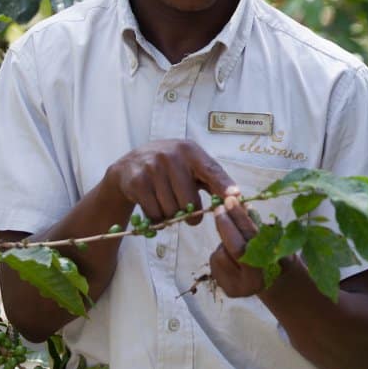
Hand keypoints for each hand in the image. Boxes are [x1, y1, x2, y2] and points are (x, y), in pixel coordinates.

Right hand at [106, 139, 239, 223]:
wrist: (130, 164)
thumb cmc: (171, 168)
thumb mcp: (192, 166)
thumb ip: (213, 180)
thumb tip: (236, 198)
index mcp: (191, 151)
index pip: (211, 171)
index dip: (224, 185)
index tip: (235, 196)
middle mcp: (171, 156)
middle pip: (190, 202)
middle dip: (190, 213)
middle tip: (185, 209)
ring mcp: (152, 167)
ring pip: (172, 211)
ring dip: (171, 215)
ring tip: (166, 201)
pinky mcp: (137, 182)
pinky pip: (155, 214)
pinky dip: (156, 217)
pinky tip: (153, 203)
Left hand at [209, 195, 268, 297]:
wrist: (270, 280)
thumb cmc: (273, 252)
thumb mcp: (271, 238)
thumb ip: (257, 225)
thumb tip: (241, 204)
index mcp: (271, 267)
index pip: (251, 238)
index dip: (240, 218)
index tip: (231, 200)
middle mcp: (254, 282)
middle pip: (235, 248)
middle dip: (225, 224)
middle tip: (220, 207)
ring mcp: (238, 288)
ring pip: (222, 254)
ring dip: (224, 241)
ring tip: (235, 241)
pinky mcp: (225, 288)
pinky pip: (216, 262)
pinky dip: (221, 252)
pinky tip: (231, 255)